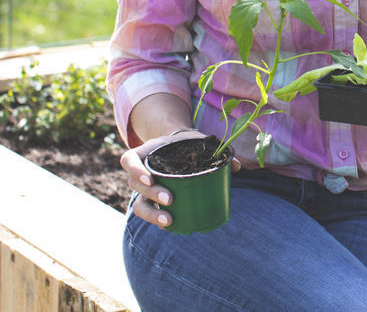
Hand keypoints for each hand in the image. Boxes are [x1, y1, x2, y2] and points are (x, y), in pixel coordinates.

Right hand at [120, 129, 238, 228]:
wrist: (177, 146)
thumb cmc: (185, 143)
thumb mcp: (195, 141)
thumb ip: (215, 150)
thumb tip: (238, 166)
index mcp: (145, 153)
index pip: (129, 161)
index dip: (135, 170)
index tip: (150, 178)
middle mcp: (139, 172)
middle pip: (135, 186)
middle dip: (152, 194)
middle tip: (170, 199)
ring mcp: (142, 190)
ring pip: (139, 204)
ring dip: (152, 214)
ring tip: (169, 221)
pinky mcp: (150, 201)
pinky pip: (149, 212)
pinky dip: (158, 220)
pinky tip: (171, 226)